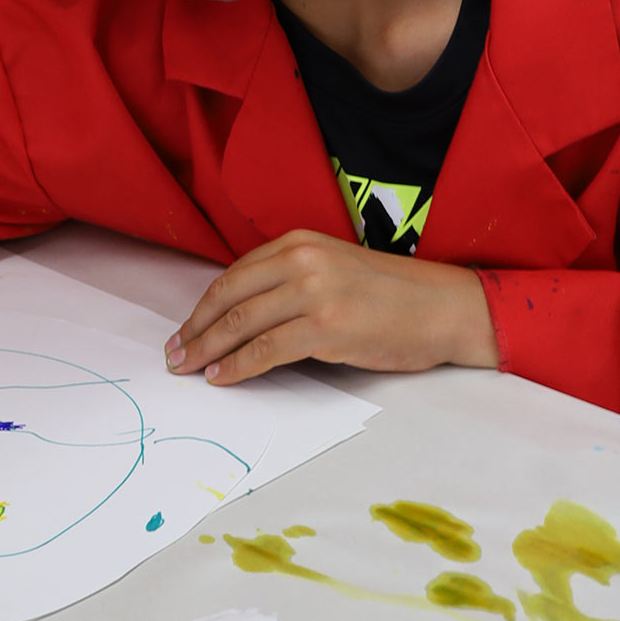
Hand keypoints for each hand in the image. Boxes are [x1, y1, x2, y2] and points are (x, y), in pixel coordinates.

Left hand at [164, 229, 496, 385]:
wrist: (445, 307)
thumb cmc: (395, 295)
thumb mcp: (336, 268)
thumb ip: (292, 280)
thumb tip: (245, 316)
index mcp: (301, 242)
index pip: (235, 275)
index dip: (203, 305)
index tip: (186, 328)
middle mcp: (302, 260)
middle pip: (229, 297)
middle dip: (195, 329)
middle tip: (174, 353)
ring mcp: (313, 292)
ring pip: (241, 324)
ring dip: (207, 351)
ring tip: (188, 369)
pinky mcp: (326, 327)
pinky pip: (266, 351)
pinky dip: (237, 367)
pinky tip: (222, 378)